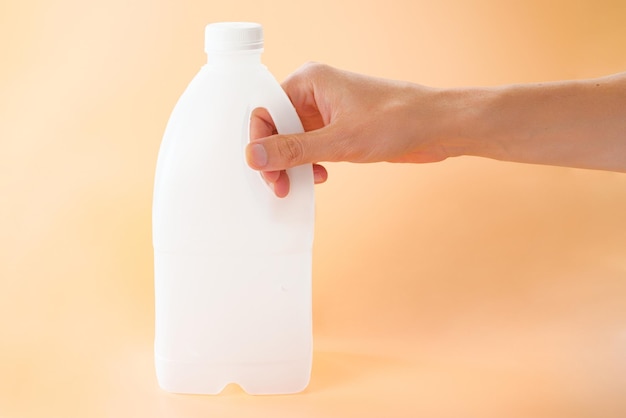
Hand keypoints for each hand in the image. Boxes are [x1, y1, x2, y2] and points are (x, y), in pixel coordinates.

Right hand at [247, 63, 455, 196]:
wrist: (437, 127)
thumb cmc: (396, 120)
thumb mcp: (339, 140)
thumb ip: (294, 149)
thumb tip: (254, 155)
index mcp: (309, 81)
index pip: (265, 110)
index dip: (260, 141)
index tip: (264, 169)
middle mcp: (314, 94)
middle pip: (276, 127)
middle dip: (276, 158)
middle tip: (280, 184)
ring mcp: (327, 112)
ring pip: (293, 140)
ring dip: (293, 164)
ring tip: (298, 184)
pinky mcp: (339, 129)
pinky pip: (311, 147)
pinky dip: (309, 164)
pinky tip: (320, 176)